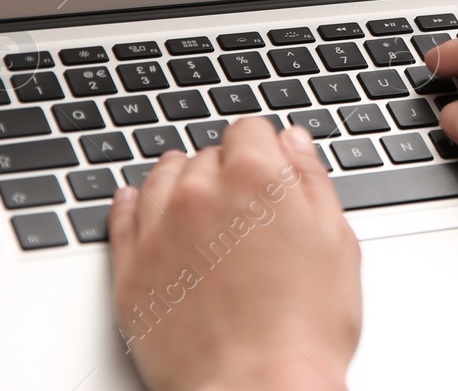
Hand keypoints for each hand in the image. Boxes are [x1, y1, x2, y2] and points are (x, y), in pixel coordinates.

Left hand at [108, 119, 359, 390]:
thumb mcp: (337, 241)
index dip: (263, 147)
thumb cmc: (305, 328)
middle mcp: (200, 194)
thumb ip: (311, 181)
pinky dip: (133, 205)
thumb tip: (294, 144)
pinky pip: (121, 217)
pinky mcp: (130, 272)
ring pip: (161, 179)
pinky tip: (141, 204)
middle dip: (225, 171)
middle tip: (246, 207)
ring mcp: (159, 232)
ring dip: (179, 182)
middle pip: (206, 155)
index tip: (268, 164)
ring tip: (198, 205)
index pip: (248, 129)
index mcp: (256, 177)